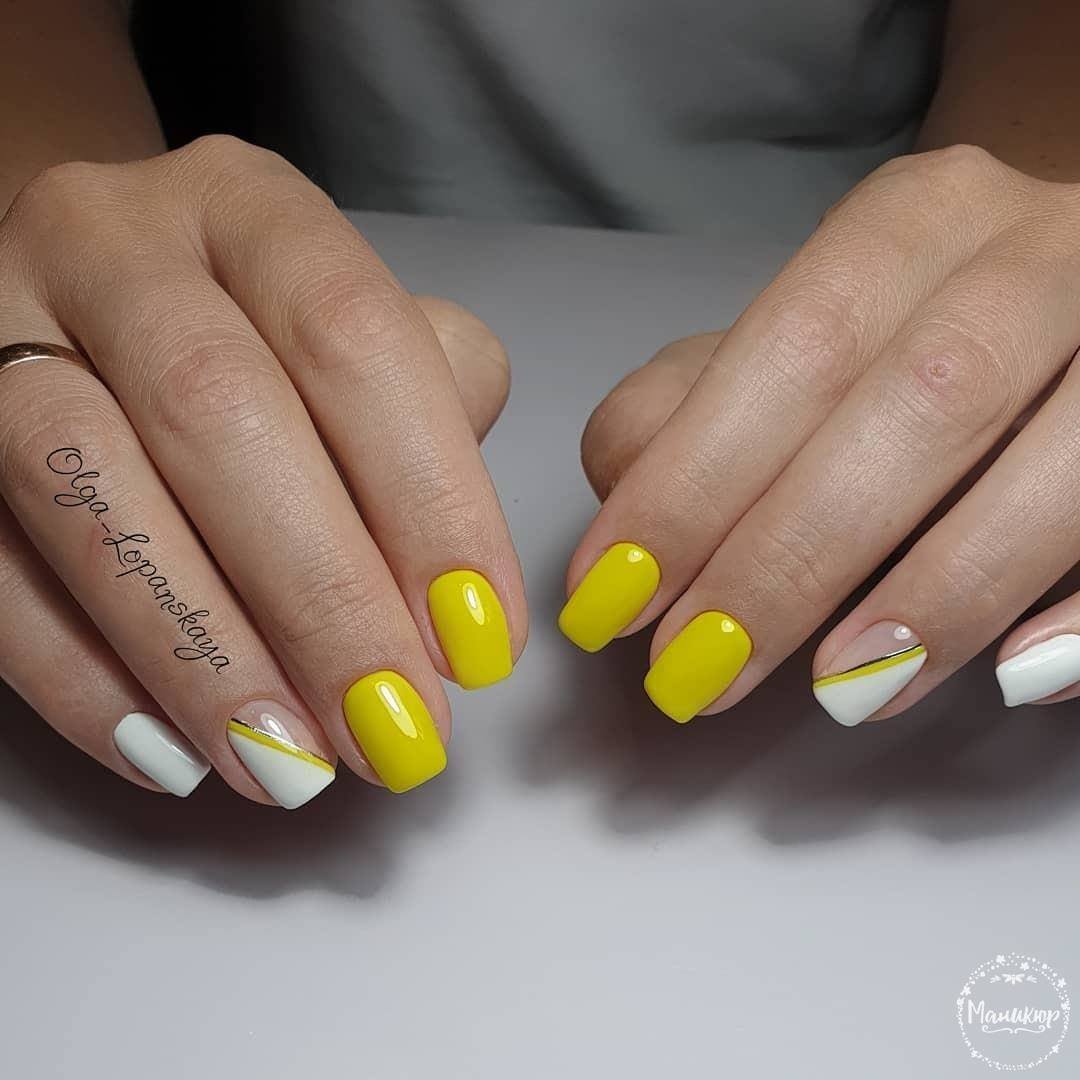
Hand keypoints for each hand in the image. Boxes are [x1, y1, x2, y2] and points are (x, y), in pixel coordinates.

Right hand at [0, 135, 524, 805]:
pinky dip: (82, 677)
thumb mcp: (358, 332)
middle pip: (220, 416)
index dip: (429, 501)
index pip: (356, 340)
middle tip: (393, 731)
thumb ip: (433, 413)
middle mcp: (113, 243)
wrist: (90, 297)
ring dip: (202, 655)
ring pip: (90, 490)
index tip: (478, 641)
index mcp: (249, 209)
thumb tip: (462, 589)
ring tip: (291, 766)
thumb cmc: (258, 337)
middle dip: (322, 598)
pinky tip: (173, 753)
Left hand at [562, 144, 1079, 725]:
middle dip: (796, 554)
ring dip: (941, 591)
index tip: (615, 597)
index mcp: (915, 222)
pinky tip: (1012, 675)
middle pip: (922, 401)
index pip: (794, 349)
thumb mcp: (779, 347)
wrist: (1068, 287)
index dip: (698, 481)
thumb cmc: (900, 337)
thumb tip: (623, 507)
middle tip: (702, 667)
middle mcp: (1041, 252)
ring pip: (1064, 460)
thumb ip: (686, 407)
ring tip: (838, 691)